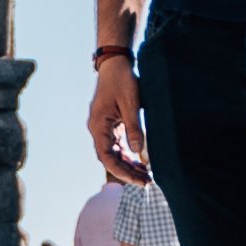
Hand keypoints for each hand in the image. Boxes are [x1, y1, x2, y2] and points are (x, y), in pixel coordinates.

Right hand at [88, 57, 148, 185]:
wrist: (116, 64)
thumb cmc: (121, 80)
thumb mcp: (130, 103)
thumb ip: (134, 128)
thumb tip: (139, 152)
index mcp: (98, 126)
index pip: (107, 157)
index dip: (122, 171)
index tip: (139, 179)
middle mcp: (98, 129)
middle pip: (110, 158)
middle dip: (127, 172)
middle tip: (147, 181)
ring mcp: (104, 128)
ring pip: (114, 154)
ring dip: (128, 165)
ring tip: (146, 175)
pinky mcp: (111, 124)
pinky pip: (118, 145)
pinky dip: (128, 154)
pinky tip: (141, 161)